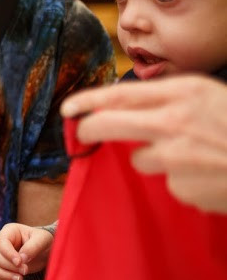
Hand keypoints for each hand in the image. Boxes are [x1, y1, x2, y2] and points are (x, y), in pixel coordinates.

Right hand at [0, 223, 53, 279]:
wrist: (44, 253)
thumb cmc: (43, 242)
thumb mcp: (43, 240)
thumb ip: (33, 247)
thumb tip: (22, 258)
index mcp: (9, 231)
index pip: (1, 242)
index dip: (8, 254)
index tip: (20, 263)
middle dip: (9, 266)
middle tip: (25, 271)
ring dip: (3, 275)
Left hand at [61, 75, 226, 213]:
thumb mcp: (211, 98)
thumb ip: (171, 101)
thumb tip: (125, 109)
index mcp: (184, 93)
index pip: (120, 94)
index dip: (88, 101)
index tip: (68, 108)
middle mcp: (174, 122)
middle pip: (109, 125)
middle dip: (90, 129)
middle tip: (84, 133)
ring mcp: (176, 157)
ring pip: (141, 160)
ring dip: (157, 160)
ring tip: (195, 156)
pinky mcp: (183, 187)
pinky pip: (170, 184)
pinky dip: (184, 182)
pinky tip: (210, 175)